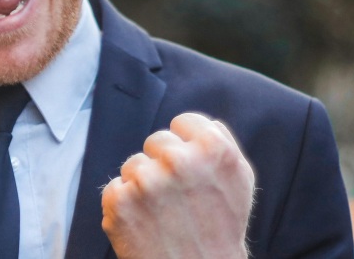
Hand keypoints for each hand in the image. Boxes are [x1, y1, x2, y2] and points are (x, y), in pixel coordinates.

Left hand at [101, 112, 254, 258]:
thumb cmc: (221, 231)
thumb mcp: (239, 181)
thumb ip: (219, 144)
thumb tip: (195, 124)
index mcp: (213, 149)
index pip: (182, 122)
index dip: (185, 145)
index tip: (188, 169)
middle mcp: (179, 160)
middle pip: (156, 141)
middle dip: (162, 165)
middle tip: (178, 198)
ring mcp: (146, 180)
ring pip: (133, 165)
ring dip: (143, 185)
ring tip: (164, 214)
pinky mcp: (120, 201)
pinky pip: (115, 188)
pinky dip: (125, 205)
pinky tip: (144, 223)